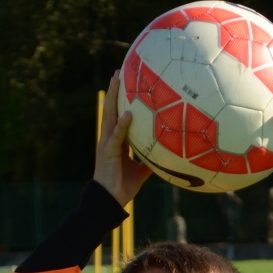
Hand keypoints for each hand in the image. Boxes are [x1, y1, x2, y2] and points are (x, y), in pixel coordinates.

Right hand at [94, 71, 150, 205]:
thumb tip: (165, 156)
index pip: (120, 116)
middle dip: (115, 91)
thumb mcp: (141, 171)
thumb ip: (150, 161)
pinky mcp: (108, 152)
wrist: (110, 201)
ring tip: (116, 80)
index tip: (126, 84)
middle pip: (112, 110)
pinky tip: (128, 114)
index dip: (122, 101)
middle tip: (118, 72)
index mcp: (117, 142)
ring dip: (113, 98)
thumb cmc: (123, 186)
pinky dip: (122, 125)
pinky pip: (117, 136)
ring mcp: (107, 144)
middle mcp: (110, 139)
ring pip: (111, 116)